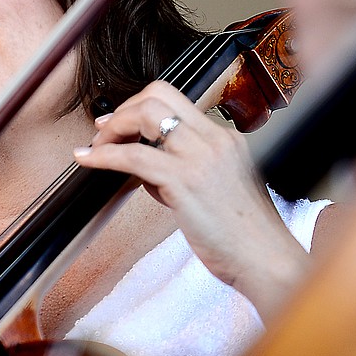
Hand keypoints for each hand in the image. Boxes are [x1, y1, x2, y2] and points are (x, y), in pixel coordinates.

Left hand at [73, 80, 307, 316]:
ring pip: (146, 114)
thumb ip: (188, 174)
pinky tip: (88, 160)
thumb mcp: (221, 192)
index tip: (120, 123)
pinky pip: (134, 155)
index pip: (177, 100)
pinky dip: (104, 155)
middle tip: (103, 132)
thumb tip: (149, 173)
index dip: (141, 106)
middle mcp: (216, 139)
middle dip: (124, 108)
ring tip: (95, 147)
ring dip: (113, 127)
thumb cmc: (245, 237)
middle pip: (159, 94)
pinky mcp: (186, 181)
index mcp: (226, 140)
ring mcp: (202, 157)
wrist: (267, 260)